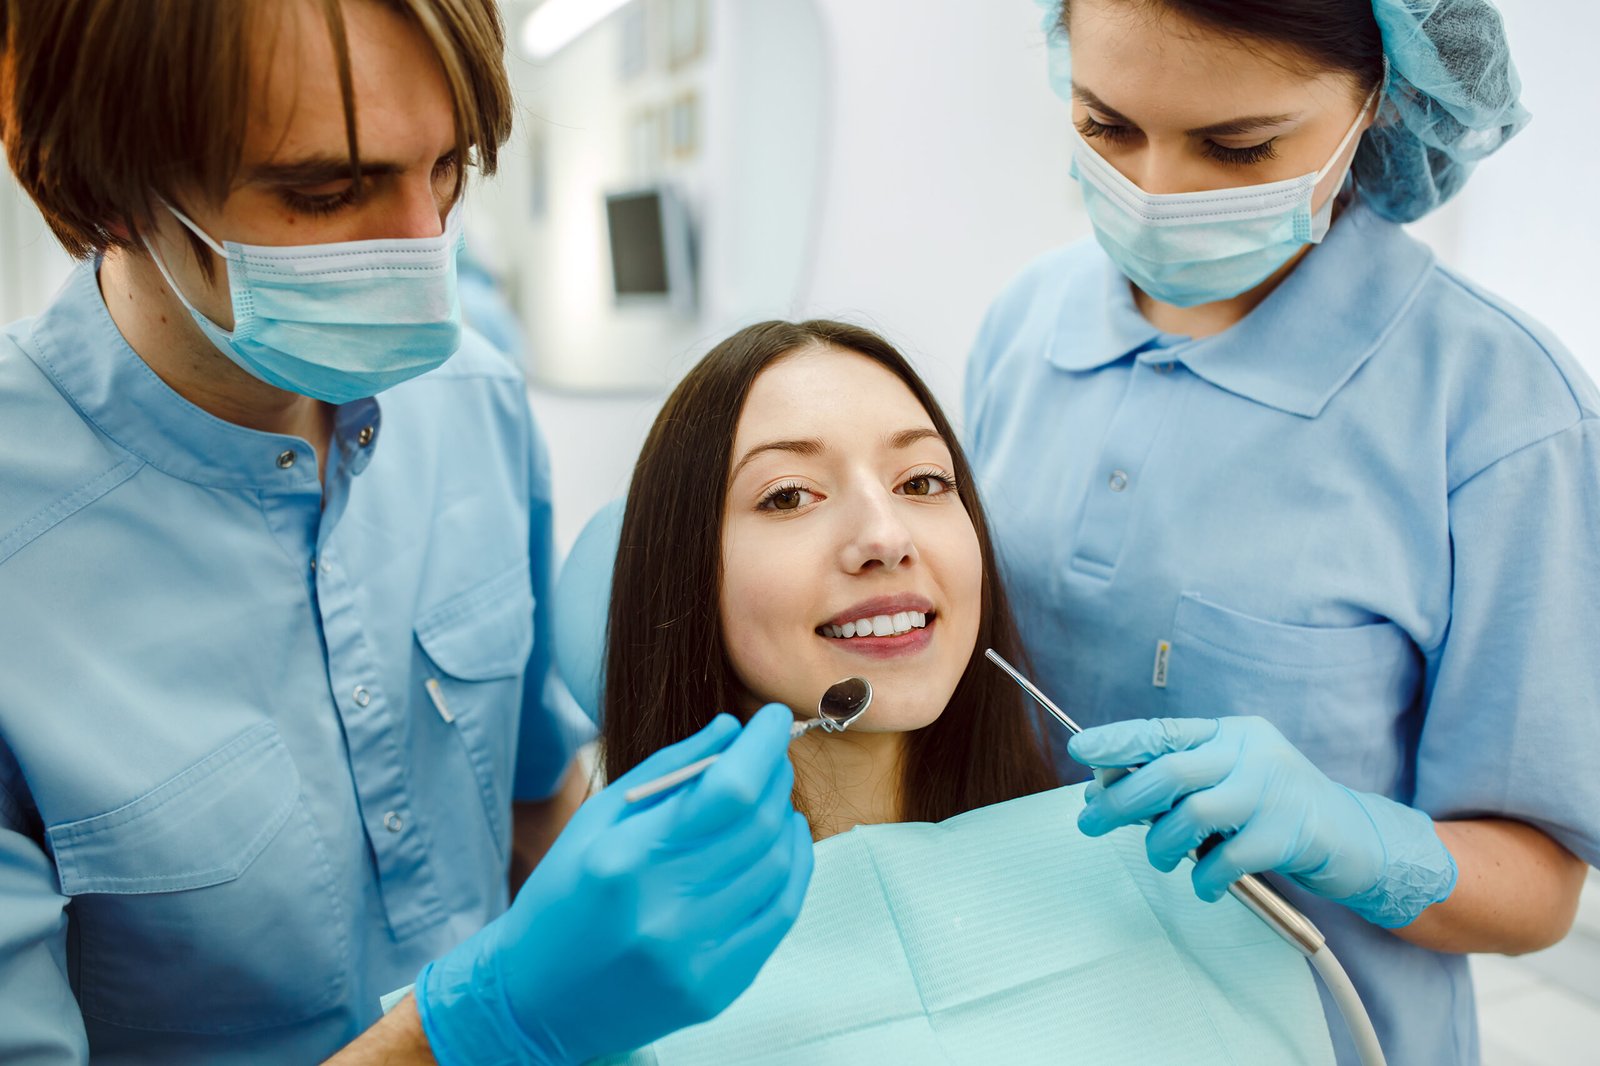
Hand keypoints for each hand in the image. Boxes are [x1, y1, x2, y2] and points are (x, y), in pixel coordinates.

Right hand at [416, 704, 813, 1064]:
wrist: (537, 1001)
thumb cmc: (563, 898)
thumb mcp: (596, 820)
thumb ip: (668, 771)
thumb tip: (732, 730)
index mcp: (627, 859)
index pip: (728, 790)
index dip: (763, 746)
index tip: (774, 719)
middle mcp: (665, 910)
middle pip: (759, 824)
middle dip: (775, 775)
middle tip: (771, 754)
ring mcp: (694, 956)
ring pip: (777, 865)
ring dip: (785, 818)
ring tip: (771, 798)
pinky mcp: (716, 988)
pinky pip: (781, 913)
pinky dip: (793, 867)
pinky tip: (782, 842)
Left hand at [1069, 716, 1455, 927]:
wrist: (1357, 838)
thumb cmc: (1276, 811)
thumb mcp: (1230, 781)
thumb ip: (1181, 783)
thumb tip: (1109, 791)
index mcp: (1230, 733)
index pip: (1165, 731)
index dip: (1119, 740)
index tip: (1080, 749)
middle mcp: (1251, 752)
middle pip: (1170, 771)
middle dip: (1121, 800)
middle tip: (1091, 822)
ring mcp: (1272, 791)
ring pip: (1192, 814)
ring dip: (1162, 844)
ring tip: (1161, 858)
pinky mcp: (1289, 834)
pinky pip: (1226, 858)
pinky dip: (1203, 878)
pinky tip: (1203, 885)